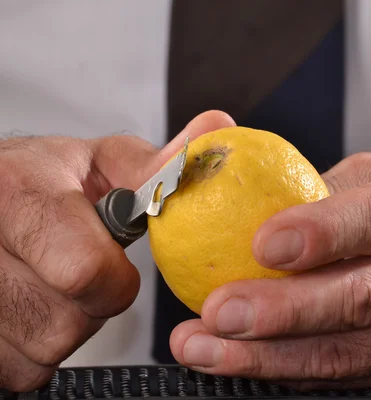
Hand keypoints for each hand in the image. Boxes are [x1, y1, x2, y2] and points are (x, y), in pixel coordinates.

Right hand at [0, 111, 234, 390]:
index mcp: (17, 189)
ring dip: (64, 328)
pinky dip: (34, 349)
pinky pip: (18, 371)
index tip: (112, 265)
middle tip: (79, 275)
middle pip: (63, 323)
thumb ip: (158, 162)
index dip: (113, 280)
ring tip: (52, 285)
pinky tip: (29, 308)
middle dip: (91, 307)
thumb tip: (219, 129)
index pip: (83, 269)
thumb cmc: (47, 182)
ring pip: (40, 352)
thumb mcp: (99, 162)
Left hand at [171, 150, 370, 389]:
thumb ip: (337, 192)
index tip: (263, 243)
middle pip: (365, 299)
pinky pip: (356, 375)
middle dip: (283, 311)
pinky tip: (249, 361)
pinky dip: (295, 371)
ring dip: (273, 356)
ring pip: (353, 353)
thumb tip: (258, 204)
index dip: (325, 234)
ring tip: (208, 348)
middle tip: (217, 311)